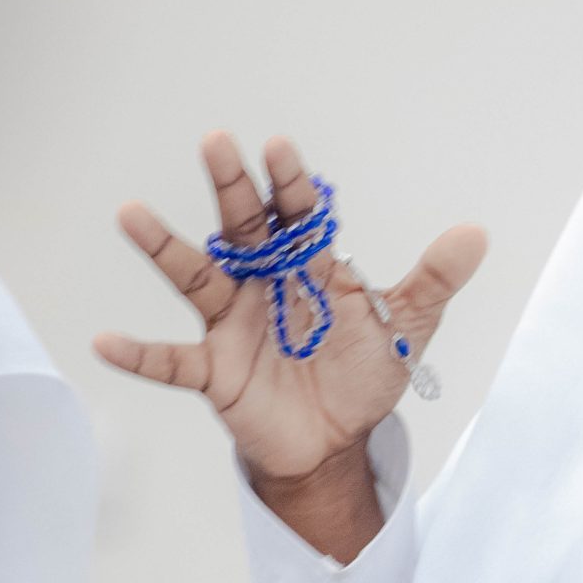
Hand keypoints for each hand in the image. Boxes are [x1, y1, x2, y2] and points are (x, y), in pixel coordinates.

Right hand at [96, 134, 484, 554]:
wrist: (336, 440)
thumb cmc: (362, 373)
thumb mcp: (407, 325)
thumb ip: (435, 279)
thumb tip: (477, 233)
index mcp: (308, 266)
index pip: (299, 214)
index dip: (291, 183)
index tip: (281, 148)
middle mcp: (263, 284)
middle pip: (244, 228)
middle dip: (233, 188)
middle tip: (217, 143)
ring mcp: (232, 325)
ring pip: (195, 278)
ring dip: (163, 247)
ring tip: (130, 214)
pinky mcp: (215, 372)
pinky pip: (170, 362)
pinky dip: (138, 354)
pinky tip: (105, 340)